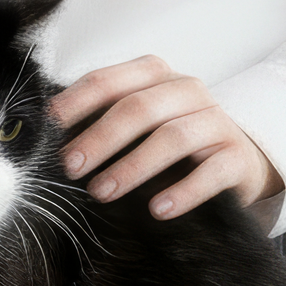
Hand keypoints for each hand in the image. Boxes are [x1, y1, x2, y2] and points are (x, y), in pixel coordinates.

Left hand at [49, 56, 282, 219]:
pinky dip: (182, 192)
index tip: (50, 127)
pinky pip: (210, 172)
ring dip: (132, 167)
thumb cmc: (172, 141)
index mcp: (155, 75)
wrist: (237, 159)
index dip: (76, 102)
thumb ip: (100, 122)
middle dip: (100, 138)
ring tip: (102, 192)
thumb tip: (48, 140)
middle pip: (138, 108)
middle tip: (70, 167)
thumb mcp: (138, 124)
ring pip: (172, 138)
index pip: (109, 81)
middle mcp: (187, 90)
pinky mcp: (237, 156)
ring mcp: (216, 122)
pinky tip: (157, 210)